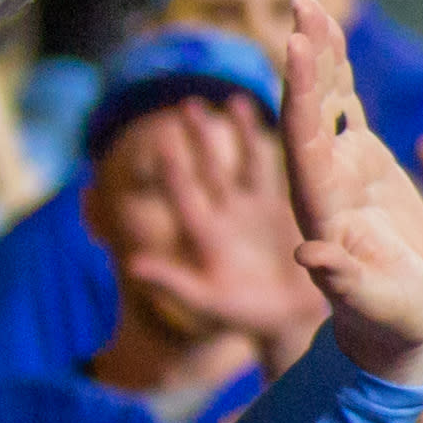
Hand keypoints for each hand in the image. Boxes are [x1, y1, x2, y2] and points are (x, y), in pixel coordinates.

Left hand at [117, 99, 323, 365]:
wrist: (289, 321)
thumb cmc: (245, 317)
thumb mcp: (208, 302)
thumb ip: (172, 282)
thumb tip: (133, 265)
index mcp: (206, 236)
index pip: (185, 197)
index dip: (172, 172)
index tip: (162, 144)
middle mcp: (229, 216)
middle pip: (211, 170)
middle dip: (199, 138)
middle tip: (189, 104)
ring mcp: (258, 212)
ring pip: (248, 164)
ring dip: (242, 134)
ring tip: (237, 101)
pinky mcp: (288, 212)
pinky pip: (284, 176)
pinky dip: (283, 151)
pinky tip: (290, 126)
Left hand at [277, 0, 422, 385]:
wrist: (395, 322)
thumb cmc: (384, 320)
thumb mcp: (367, 303)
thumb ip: (339, 280)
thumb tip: (308, 256)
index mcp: (319, 207)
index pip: (303, 140)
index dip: (299, 92)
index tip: (295, 46)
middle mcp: (320, 179)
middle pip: (306, 108)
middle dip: (304, 59)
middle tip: (301, 7)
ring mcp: (339, 168)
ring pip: (323, 101)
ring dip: (317, 55)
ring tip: (310, 6)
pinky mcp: (362, 164)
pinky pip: (345, 111)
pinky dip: (339, 75)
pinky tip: (332, 41)